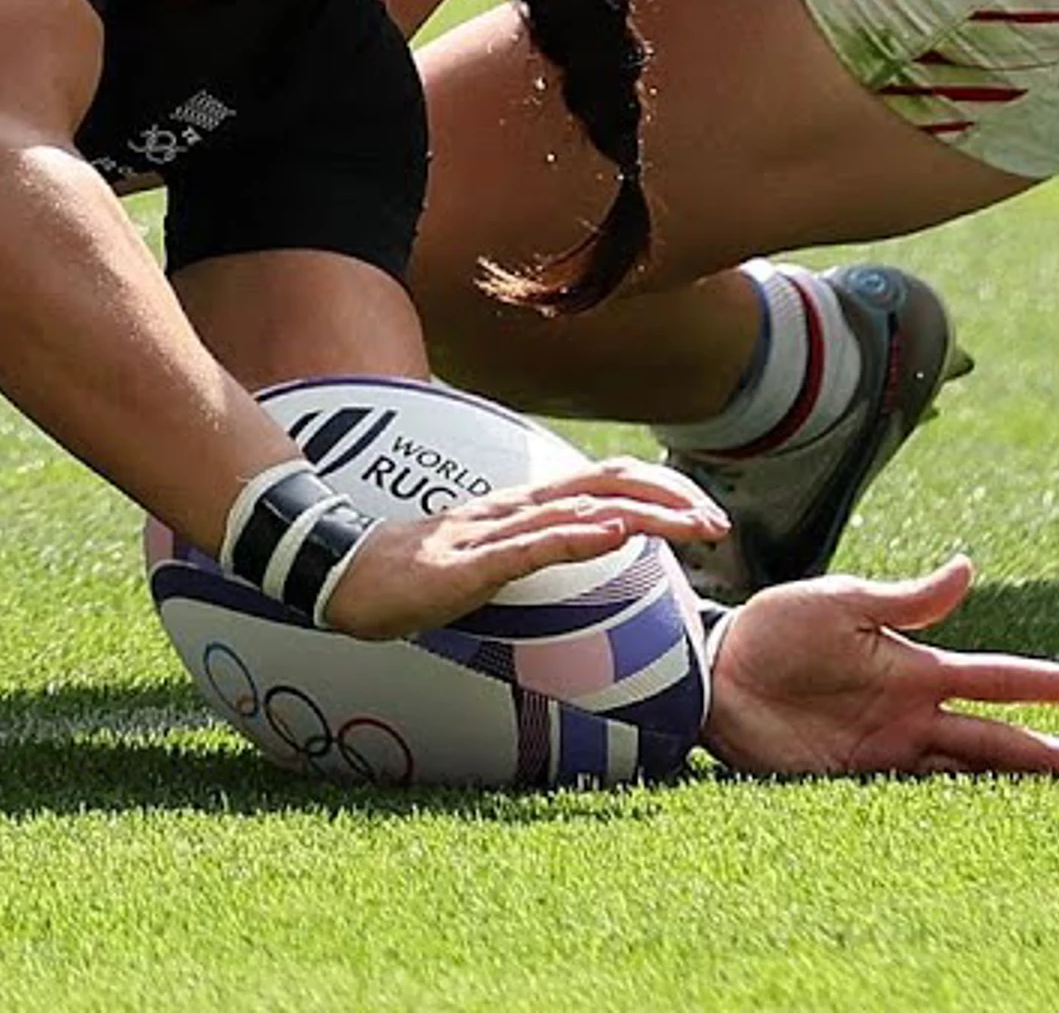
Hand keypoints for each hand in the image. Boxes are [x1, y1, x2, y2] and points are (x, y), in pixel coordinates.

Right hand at [316, 460, 728, 640]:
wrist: (339, 574)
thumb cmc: (411, 574)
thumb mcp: (488, 562)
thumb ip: (534, 551)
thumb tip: (588, 549)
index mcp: (521, 510)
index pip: (604, 483)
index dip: (659, 491)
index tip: (704, 516)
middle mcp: (514, 509)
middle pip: (606, 485)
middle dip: (670, 497)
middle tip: (719, 524)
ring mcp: (491, 533)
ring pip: (579, 510)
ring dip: (645, 515)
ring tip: (693, 523)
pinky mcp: (467, 563)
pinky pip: (530, 546)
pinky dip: (577, 537)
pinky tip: (614, 534)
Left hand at [698, 555, 1058, 778]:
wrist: (711, 671)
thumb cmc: (775, 627)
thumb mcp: (840, 604)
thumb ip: (906, 600)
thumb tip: (969, 567)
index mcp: (917, 669)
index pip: (999, 678)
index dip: (1051, 686)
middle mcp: (913, 715)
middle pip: (995, 738)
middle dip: (1051, 753)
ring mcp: (886, 752)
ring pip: (965, 774)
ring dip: (1013, 787)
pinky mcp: (852, 783)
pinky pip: (912, 801)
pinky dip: (949, 812)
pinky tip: (982, 827)